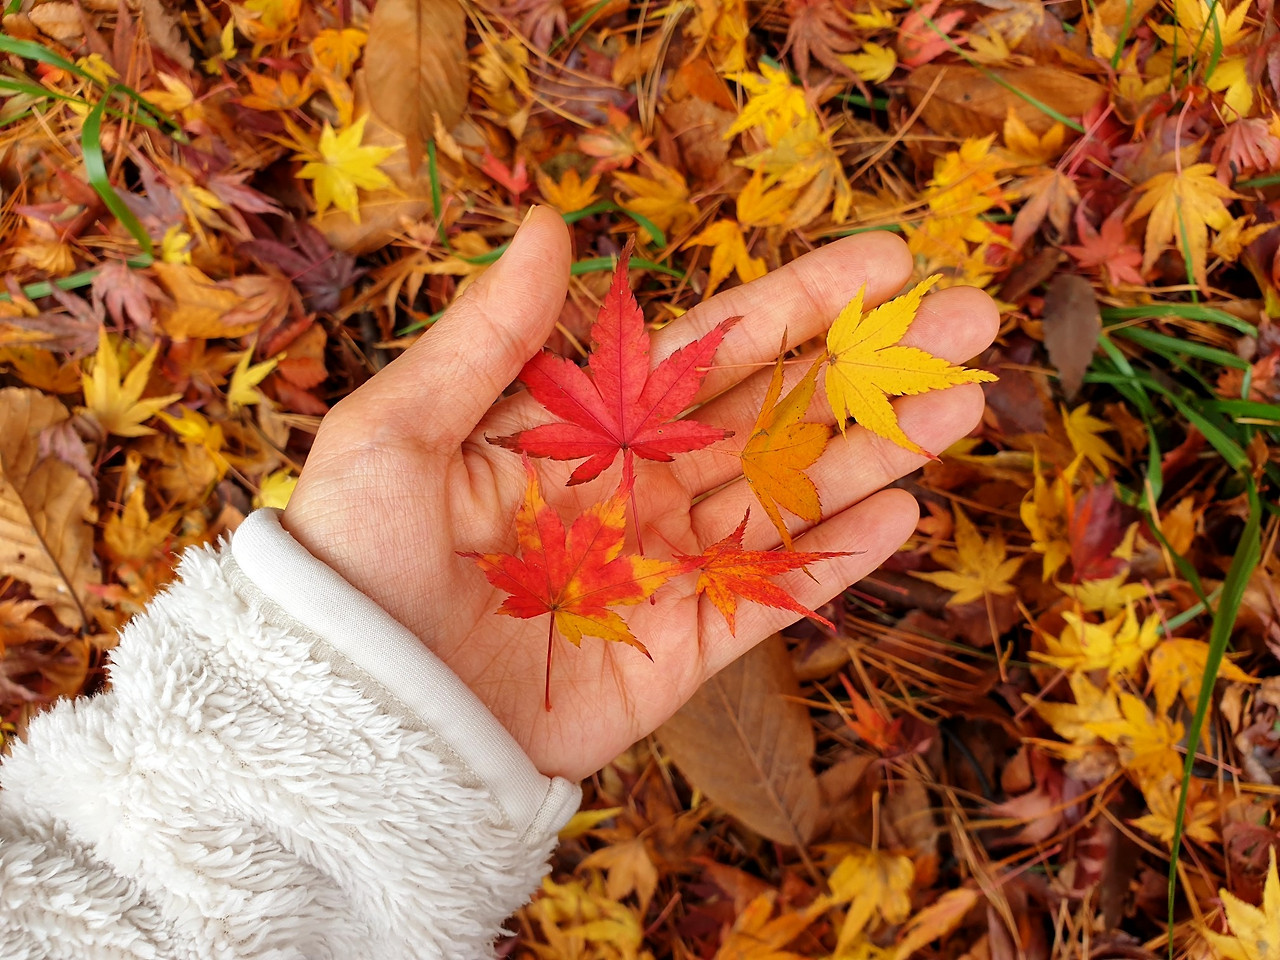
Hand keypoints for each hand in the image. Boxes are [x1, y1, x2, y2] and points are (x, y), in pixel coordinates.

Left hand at [282, 208, 997, 780]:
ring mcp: (667, 568)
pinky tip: (903, 514)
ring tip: (963, 404)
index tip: (885, 264)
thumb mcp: (399, 429)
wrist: (357, 716)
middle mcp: (639, 487)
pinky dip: (837, 561)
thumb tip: (549, 224)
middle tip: (967, 319)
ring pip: (792, 498)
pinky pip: (774, 598)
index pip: (713, 349)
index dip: (800, 304)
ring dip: (877, 451)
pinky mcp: (680, 649)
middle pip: (777, 415)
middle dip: (869, 367)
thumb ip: (490, 336)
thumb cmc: (357, 564)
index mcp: (584, 426)